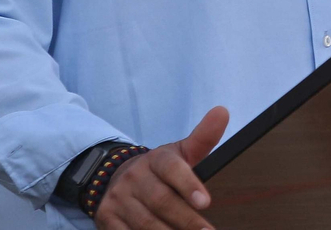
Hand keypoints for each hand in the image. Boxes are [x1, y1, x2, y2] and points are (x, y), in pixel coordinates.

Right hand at [94, 106, 229, 229]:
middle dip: (186, 220)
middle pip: (161, 200)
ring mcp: (119, 198)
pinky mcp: (107, 217)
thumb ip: (203, 139)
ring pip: (145, 222)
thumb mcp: (179, 154)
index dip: (188, 185)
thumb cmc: (159, 170)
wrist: (115, 177)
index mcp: (156, 159)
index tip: (205, 202)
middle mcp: (134, 177)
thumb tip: (223, 111)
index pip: (172, 168)